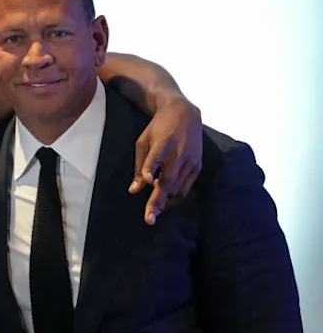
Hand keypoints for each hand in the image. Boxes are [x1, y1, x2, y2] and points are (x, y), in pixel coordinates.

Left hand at [130, 97, 201, 224]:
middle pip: (168, 181)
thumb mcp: (143, 141)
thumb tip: (134, 190)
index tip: (148, 182)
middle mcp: (180, 153)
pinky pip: (187, 187)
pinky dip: (176, 196)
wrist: (185, 113)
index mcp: (163, 143)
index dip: (151, 170)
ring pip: (178, 188)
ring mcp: (191, 161)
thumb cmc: (158, 128)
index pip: (156, 158)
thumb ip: (140, 166)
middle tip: (149, 218)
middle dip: (157, 201)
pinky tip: (166, 202)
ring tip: (153, 213)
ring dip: (166, 203)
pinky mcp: (198, 166)